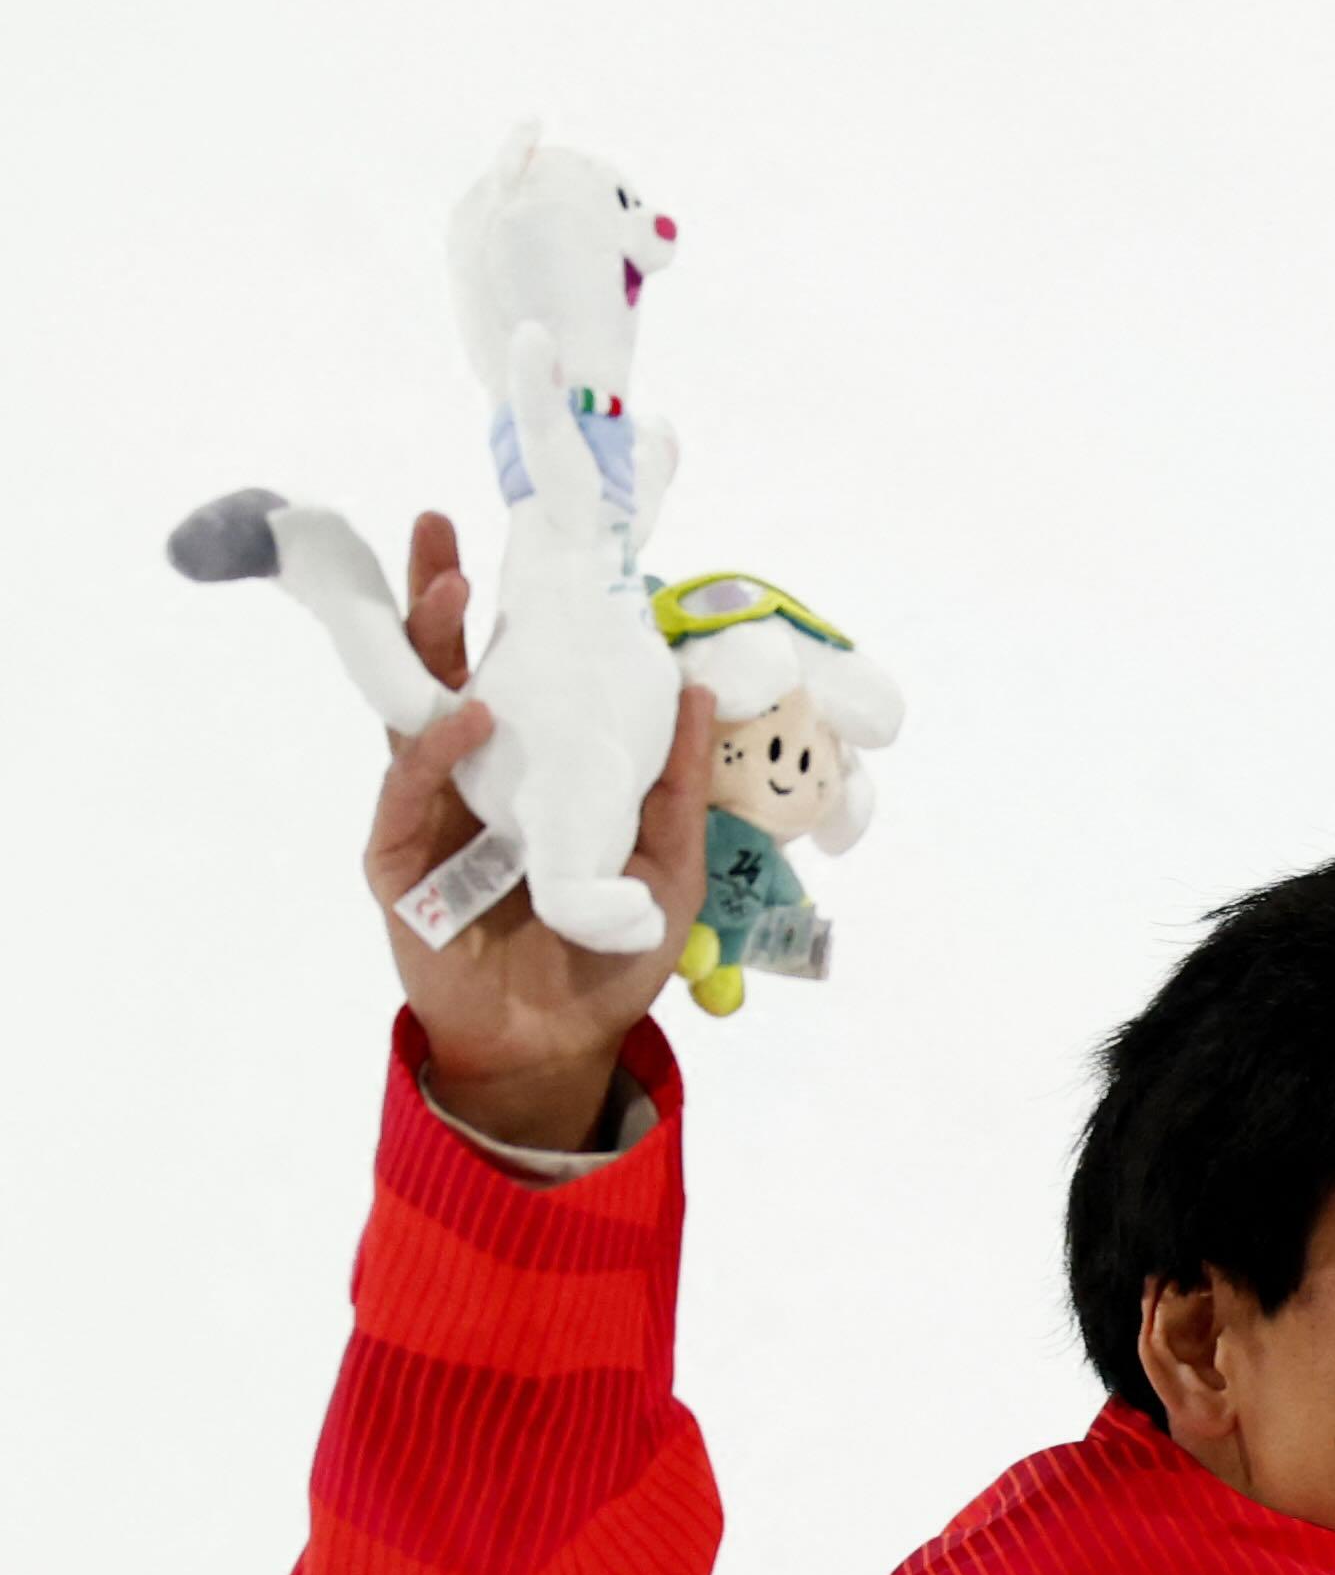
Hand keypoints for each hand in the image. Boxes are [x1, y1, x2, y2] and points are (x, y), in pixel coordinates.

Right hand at [365, 510, 702, 1153]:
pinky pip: (406, 795)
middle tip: (439, 528)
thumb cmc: (606, 956)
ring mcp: (424, 818)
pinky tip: (468, 713)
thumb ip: (672, 782)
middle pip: (440, 673)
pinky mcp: (397, 864)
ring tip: (449, 590)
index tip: (510, 547)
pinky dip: (433, 751)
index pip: (505, 677)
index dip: (501, 617)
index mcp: (525, 775)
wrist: (563, 1045)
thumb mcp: (663, 863)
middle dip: (436, 600)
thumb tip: (697, 685)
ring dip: (428, 651)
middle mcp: (466, 783)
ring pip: (410, 715)